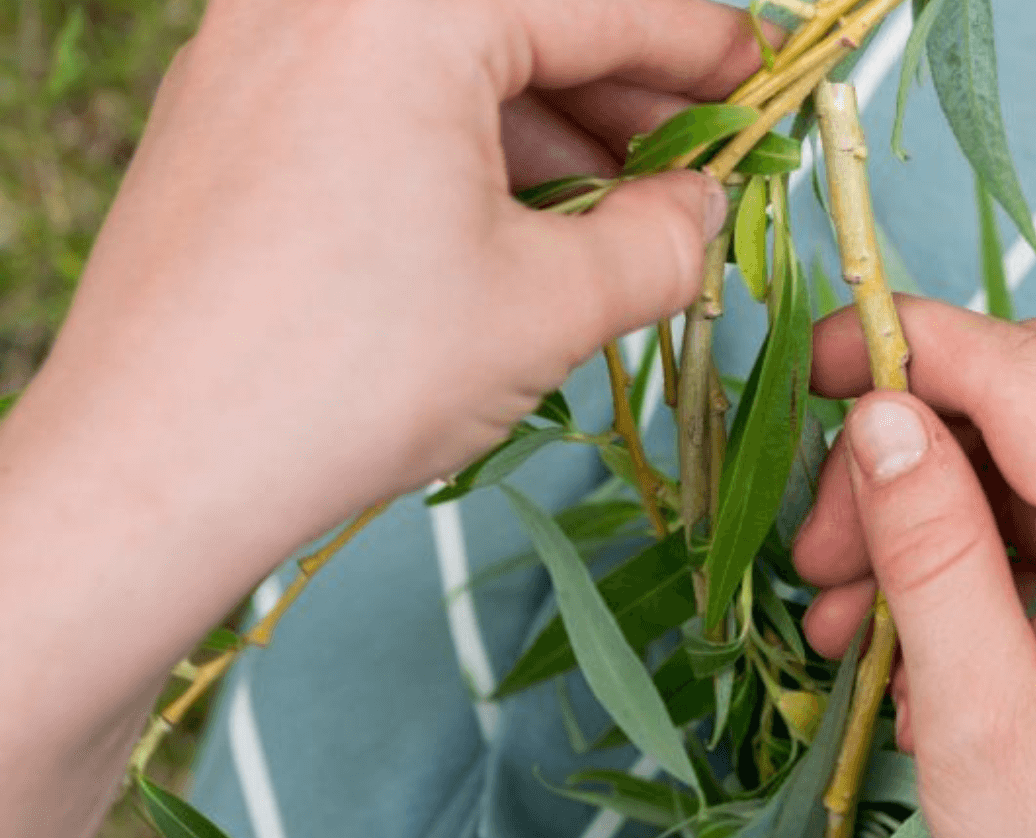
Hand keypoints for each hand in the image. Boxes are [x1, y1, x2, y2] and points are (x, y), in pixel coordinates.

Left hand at [26, 0, 764, 529]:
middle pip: (522, 23)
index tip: (763, 86)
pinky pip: (378, 94)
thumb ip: (664, 238)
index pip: (603, 6)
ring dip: (551, 129)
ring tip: (620, 220)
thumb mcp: (553, 304)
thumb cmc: (348, 376)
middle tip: (703, 170)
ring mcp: (256, 48)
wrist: (150, 471)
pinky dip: (464, 145)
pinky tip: (519, 225)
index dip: (704, 49)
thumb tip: (704, 210)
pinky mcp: (223, 111)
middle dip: (627, 98)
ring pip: (449, 62)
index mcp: (410, 10)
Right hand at [795, 298, 1035, 837]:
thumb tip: (882, 413)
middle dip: (916, 442)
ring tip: (860, 616)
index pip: (1025, 371)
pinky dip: (1012, 539)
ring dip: (953, 498)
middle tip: (822, 553)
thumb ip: (933, 556)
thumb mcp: (988, 732)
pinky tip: (938, 625)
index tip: (808, 363)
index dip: (905, 342)